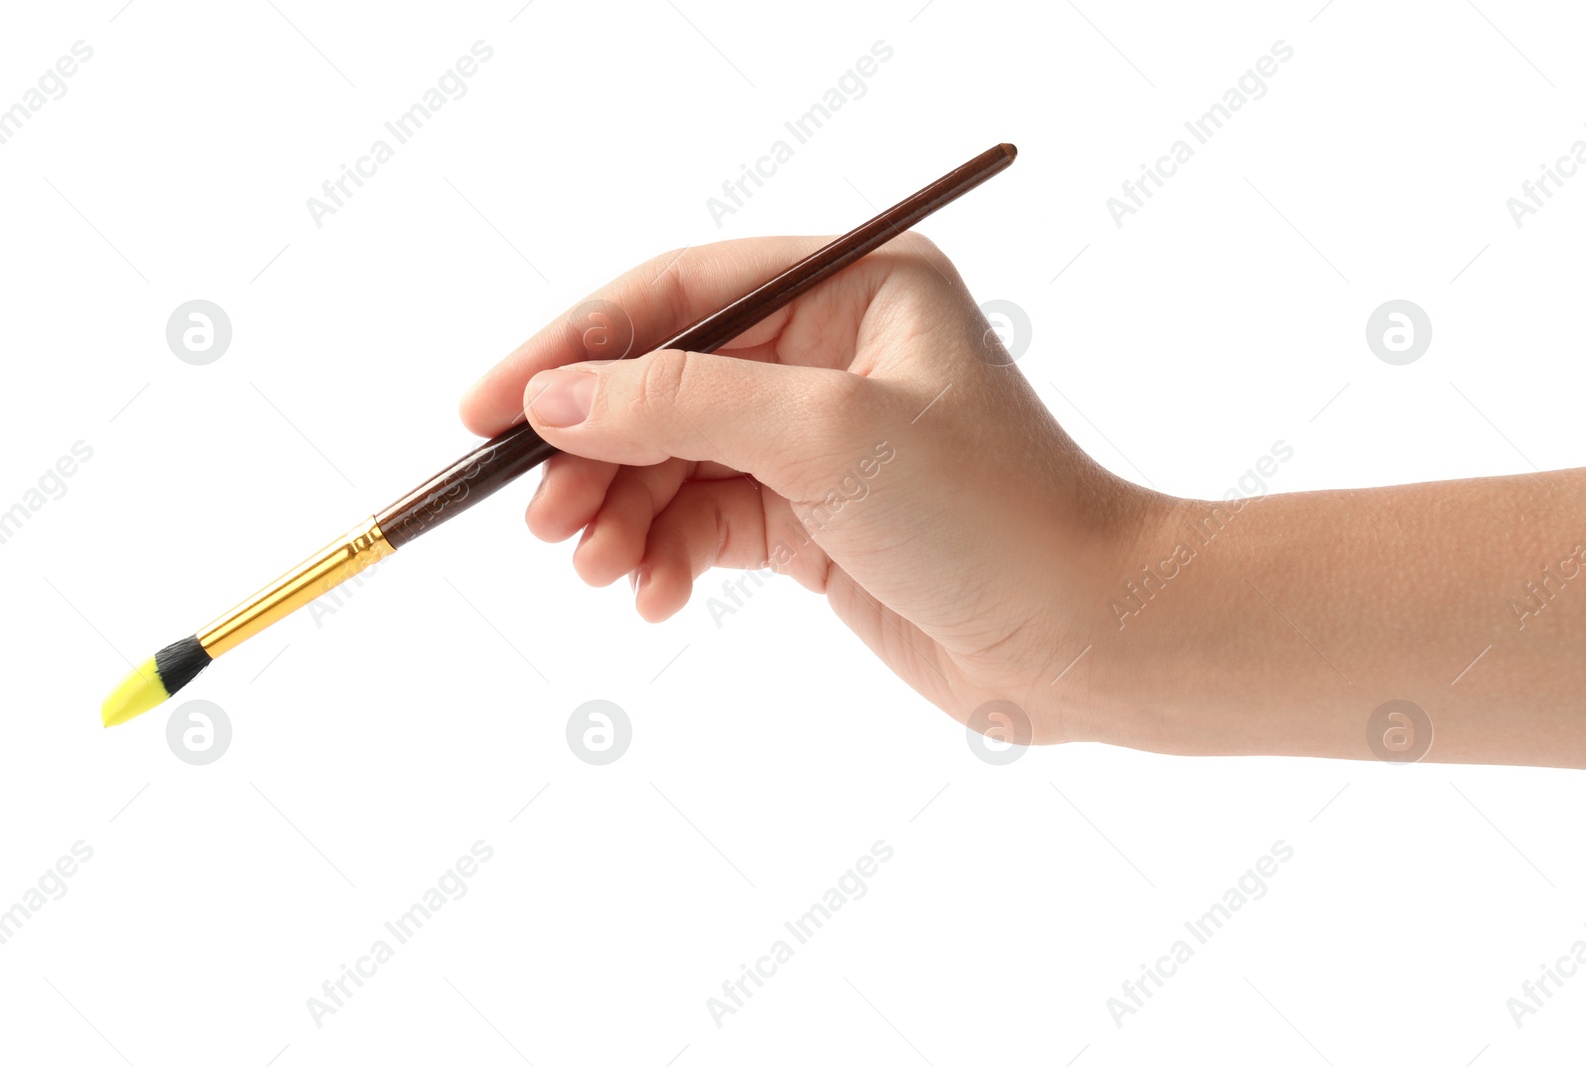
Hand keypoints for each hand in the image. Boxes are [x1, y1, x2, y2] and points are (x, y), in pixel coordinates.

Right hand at [459, 234, 1155, 745]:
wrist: (1084, 641)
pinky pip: (703, 522)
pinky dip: (663, 555)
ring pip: (673, 459)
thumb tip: (552, 401)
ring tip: (593, 568)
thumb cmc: (993, 516)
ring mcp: (816, 438)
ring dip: (618, 512)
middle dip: (593, 450)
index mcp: (853, 286)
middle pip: (661, 380)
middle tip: (537, 517)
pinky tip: (649, 597)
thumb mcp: (828, 435)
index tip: (487, 407)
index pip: (676, 294)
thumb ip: (682, 405)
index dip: (572, 346)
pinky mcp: (810, 518)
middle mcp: (829, 350)